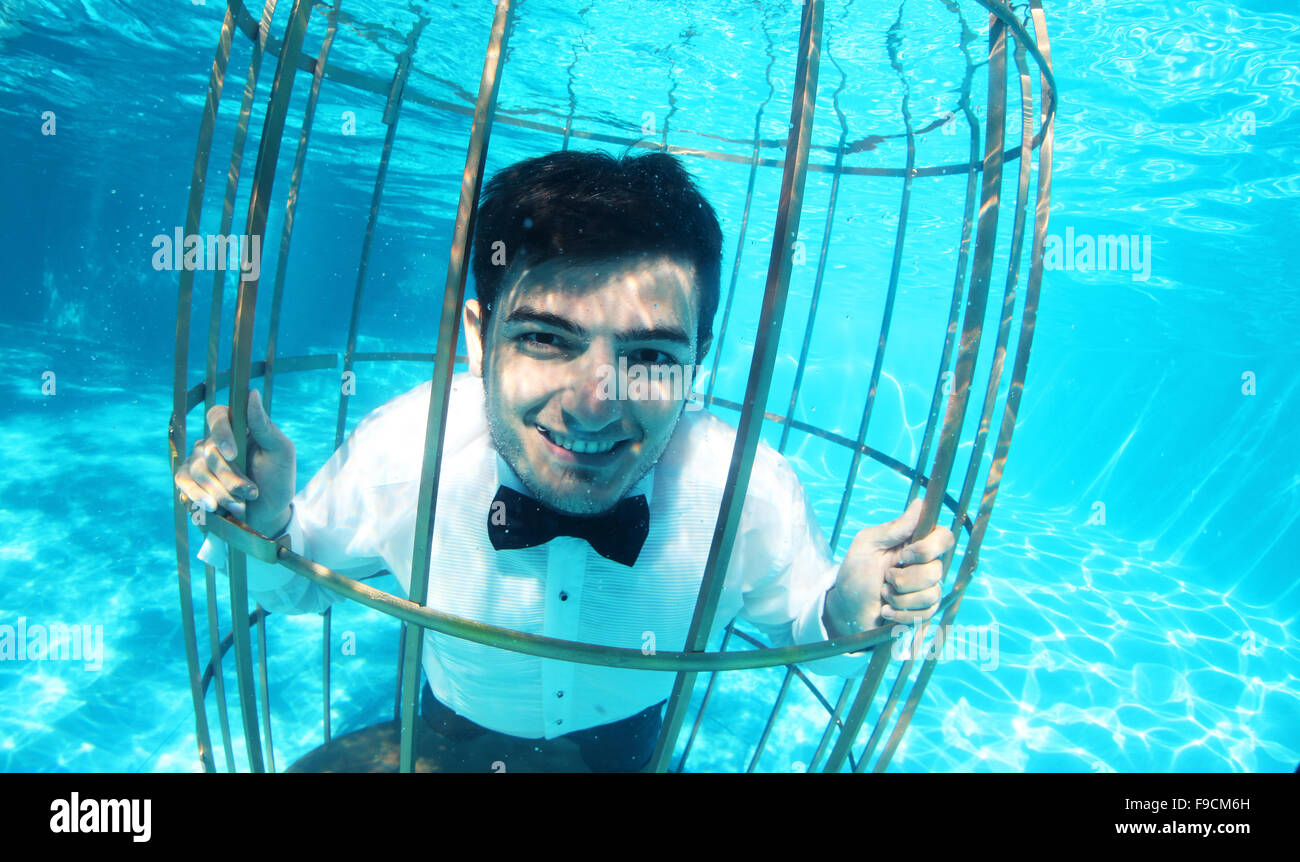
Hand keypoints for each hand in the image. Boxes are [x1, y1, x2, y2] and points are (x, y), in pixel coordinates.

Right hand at [174, 389, 295, 535]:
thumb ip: (264, 425)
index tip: (233, 454)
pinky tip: (213, 507)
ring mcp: (199, 460)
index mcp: (237, 427)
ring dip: (221, 492)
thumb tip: (251, 393)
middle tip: (251, 493)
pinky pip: (184, 482)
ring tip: (241, 505)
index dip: (221, 432)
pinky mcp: (189, 480)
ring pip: (197, 470)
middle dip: (231, 477)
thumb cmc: (277, 480)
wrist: (268, 514)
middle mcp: (214, 440)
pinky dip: (198, 496)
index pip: (217, 415)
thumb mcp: (280, 452)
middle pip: (209, 450)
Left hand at [825, 498, 954, 633]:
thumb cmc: (856, 572)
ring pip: (931, 594)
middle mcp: (926, 564)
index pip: (944, 537)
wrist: (847, 608)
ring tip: (883, 594)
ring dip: (899, 598)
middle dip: (904, 579)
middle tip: (886, 578)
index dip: (929, 547)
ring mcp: (927, 588)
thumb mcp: (868, 544)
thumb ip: (895, 528)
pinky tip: (886, 610)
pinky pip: (926, 613)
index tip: (905, 554)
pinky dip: (900, 613)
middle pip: (936, 570)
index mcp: (915, 543)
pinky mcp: (924, 610)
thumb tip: (920, 503)